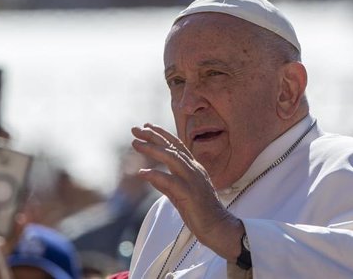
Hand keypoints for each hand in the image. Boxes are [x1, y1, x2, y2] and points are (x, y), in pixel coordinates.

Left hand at [131, 124, 243, 261]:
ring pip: (172, 158)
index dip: (162, 134)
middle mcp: (194, 169)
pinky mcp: (190, 194)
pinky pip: (170, 181)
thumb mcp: (179, 193)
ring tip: (135, 144)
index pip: (177, 145)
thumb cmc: (199, 211)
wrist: (217, 227)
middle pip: (172, 147)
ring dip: (152, 149)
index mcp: (194, 167)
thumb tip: (149, 174)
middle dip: (153, 136)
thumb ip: (166, 183)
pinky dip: (155, 175)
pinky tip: (142, 173)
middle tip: (135, 129)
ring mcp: (193, 180)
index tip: (147, 126)